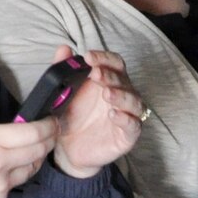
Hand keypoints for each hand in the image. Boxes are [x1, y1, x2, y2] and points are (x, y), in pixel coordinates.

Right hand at [0, 115, 55, 197]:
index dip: (47, 125)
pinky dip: (13, 176)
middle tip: (50, 133)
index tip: (52, 121)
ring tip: (28, 150)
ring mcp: (1, 187)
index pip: (32, 132)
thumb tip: (4, 130)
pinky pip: (14, 185)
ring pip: (30, 170)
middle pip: (39, 151)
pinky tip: (0, 171)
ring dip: (34, 158)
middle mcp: (0, 165)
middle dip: (49, 140)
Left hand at [50, 46, 144, 178]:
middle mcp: (121, 95)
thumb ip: (63, 70)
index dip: (104, 58)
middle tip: (96, 74)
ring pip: (134, 101)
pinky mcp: (127, 135)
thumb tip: (63, 48)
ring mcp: (127, 115)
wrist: (68, 149)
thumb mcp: (62, 92)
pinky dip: (125, 118)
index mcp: (108, 81)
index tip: (88, 57)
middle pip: (124, 80)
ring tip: (106, 94)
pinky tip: (113, 115)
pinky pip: (133, 125)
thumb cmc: (71, 117)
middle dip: (110, 76)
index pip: (114, 63)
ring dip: (121, 95)